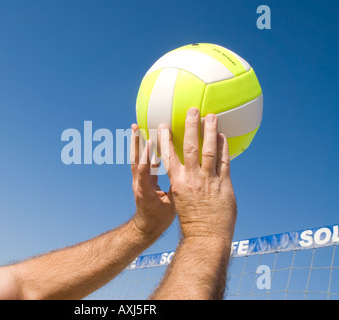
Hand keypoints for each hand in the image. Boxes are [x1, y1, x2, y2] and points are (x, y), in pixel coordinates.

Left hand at [130, 124, 175, 236]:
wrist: (146, 228)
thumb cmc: (159, 219)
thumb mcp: (170, 206)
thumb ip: (176, 191)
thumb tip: (187, 177)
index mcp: (145, 190)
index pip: (144, 170)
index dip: (146, 156)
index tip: (149, 141)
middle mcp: (138, 183)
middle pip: (135, 159)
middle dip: (135, 143)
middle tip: (135, 127)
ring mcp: (138, 181)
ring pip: (135, 158)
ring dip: (136, 143)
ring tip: (136, 127)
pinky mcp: (140, 180)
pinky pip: (140, 162)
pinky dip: (142, 150)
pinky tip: (146, 139)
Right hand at [158, 108, 236, 241]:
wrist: (205, 238)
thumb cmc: (191, 221)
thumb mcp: (180, 200)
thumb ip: (182, 183)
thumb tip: (185, 170)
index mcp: (177, 182)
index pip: (169, 156)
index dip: (166, 140)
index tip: (163, 126)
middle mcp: (192, 179)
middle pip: (190, 147)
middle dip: (190, 127)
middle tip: (192, 110)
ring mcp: (209, 181)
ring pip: (209, 150)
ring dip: (210, 131)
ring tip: (211, 116)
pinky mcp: (224, 185)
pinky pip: (225, 162)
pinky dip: (224, 147)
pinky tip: (223, 135)